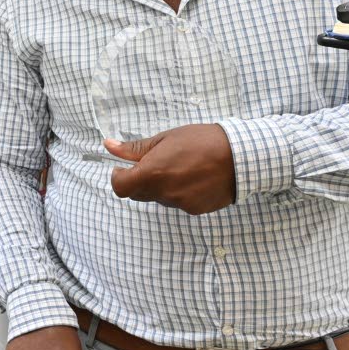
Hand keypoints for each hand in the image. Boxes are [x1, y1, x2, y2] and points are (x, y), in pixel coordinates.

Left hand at [105, 123, 234, 213]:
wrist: (239, 156)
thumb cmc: (201, 141)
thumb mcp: (165, 139)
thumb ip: (135, 148)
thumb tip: (108, 146)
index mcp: (152, 174)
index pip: (120, 188)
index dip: (118, 177)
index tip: (123, 168)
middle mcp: (164, 193)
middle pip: (138, 194)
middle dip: (139, 180)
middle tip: (155, 162)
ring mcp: (180, 204)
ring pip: (158, 198)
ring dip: (160, 186)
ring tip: (180, 166)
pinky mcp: (195, 210)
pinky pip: (177, 203)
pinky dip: (178, 192)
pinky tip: (192, 177)